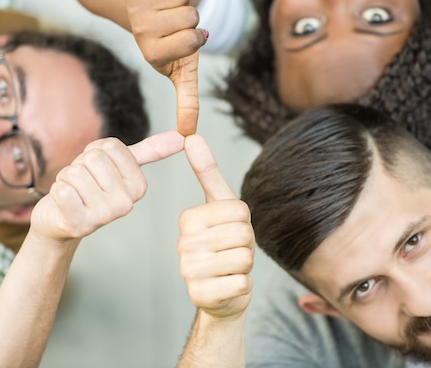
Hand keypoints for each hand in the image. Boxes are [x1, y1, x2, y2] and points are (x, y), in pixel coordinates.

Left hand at [30, 131, 184, 242]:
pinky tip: (64, 204)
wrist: (61, 220)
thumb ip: (150, 151)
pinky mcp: (79, 225)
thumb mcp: (119, 166)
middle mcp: (126, 203)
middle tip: (83, 183)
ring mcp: (104, 217)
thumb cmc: (90, 187)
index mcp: (139, 186)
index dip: (96, 152)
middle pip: (93, 158)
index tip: (97, 171)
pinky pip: (62, 191)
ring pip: (75, 173)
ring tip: (74, 193)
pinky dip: (57, 191)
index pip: (111, 147)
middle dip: (80, 165)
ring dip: (66, 179)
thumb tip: (182, 136)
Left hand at [125, 0, 207, 135]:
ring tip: (165, 9)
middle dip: (189, 17)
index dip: (195, 37)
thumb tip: (189, 135)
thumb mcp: (178, 72)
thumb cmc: (166, 43)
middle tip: (173, 24)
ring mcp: (138, 7)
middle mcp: (142, 33)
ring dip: (179, 0)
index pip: (194, 39)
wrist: (134, 11)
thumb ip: (187, 100)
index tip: (181, 41)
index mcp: (153, 54)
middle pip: (192, 15)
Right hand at [178, 134, 253, 319]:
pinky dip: (243, 285)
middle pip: (244, 234)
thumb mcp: (220, 207)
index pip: (240, 211)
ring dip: (245, 266)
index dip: (245, 223)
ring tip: (229, 268)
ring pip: (244, 258)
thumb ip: (207, 172)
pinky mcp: (200, 295)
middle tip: (232, 252)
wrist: (221, 293)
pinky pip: (242, 282)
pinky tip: (228, 286)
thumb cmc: (223, 245)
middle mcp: (184, 243)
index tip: (230, 232)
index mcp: (188, 218)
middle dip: (247, 245)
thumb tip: (192, 136)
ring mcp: (189, 271)